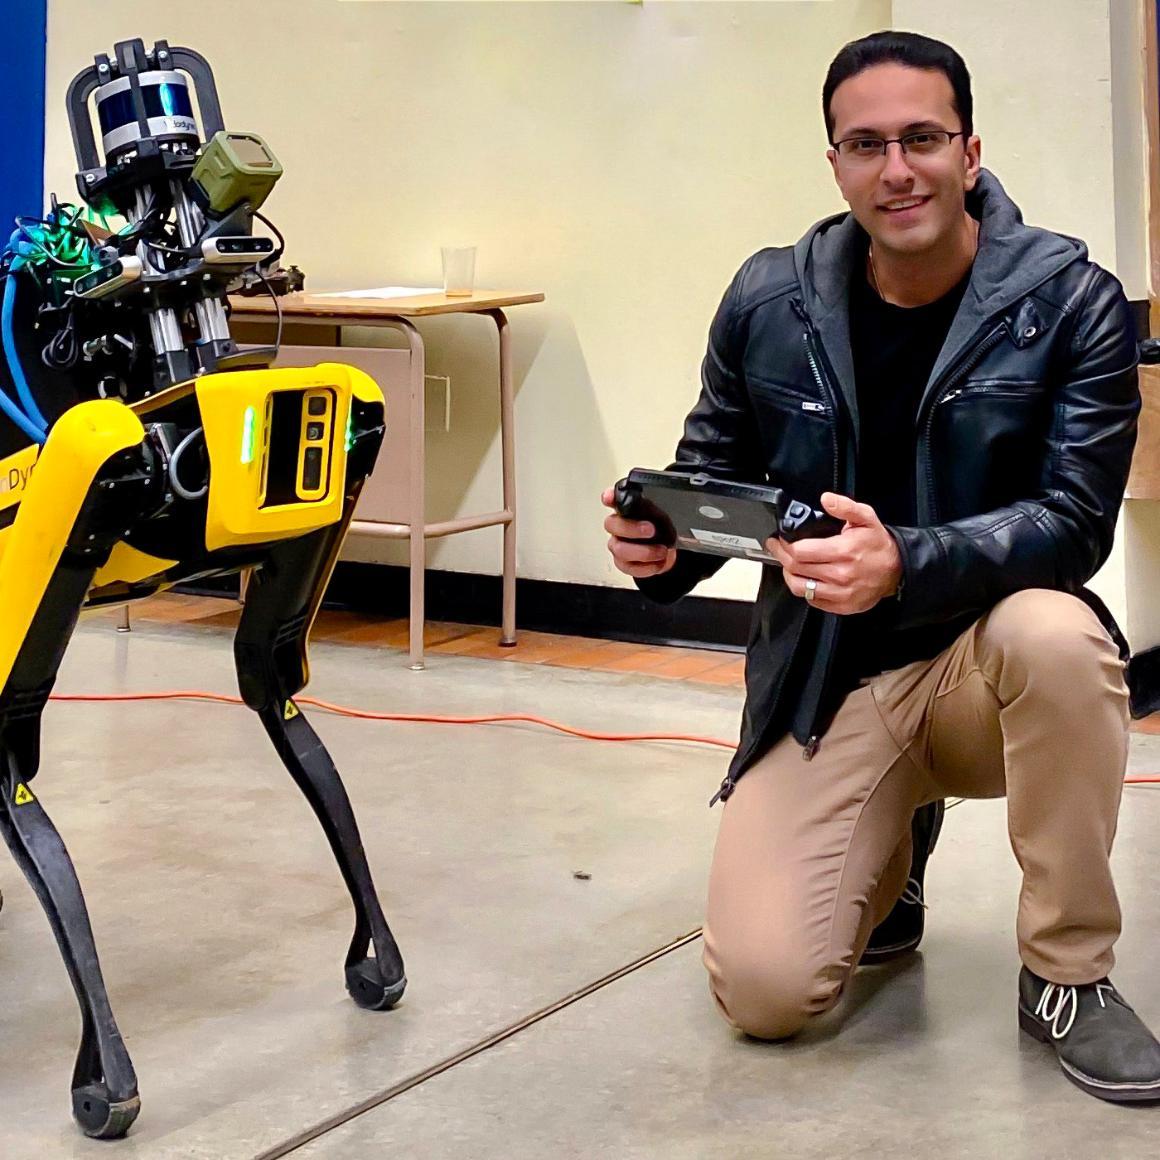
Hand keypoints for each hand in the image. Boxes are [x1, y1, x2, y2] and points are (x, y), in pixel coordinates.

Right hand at [602, 487, 676, 578]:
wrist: (667, 551)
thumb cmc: (660, 529)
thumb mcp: (662, 514)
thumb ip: (656, 506)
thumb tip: (664, 496)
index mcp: (626, 509)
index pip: (612, 499)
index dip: (609, 498)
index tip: (610, 497)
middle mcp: (618, 527)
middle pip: (611, 525)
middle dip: (631, 528)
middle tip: (651, 530)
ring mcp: (618, 546)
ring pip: (620, 549)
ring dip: (643, 551)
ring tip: (661, 551)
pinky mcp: (623, 564)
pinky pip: (629, 567)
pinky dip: (647, 567)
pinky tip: (658, 562)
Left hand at [768, 492, 901, 614]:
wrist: (897, 569)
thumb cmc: (878, 544)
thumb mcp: (866, 518)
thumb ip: (845, 506)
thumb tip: (826, 499)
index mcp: (843, 551)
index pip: (800, 552)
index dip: (784, 545)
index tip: (780, 539)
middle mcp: (840, 574)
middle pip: (795, 569)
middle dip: (782, 556)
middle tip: (778, 548)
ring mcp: (840, 593)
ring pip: (799, 588)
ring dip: (789, 575)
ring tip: (788, 564)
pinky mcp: (841, 606)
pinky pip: (812, 600)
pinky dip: (804, 590)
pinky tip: (806, 578)